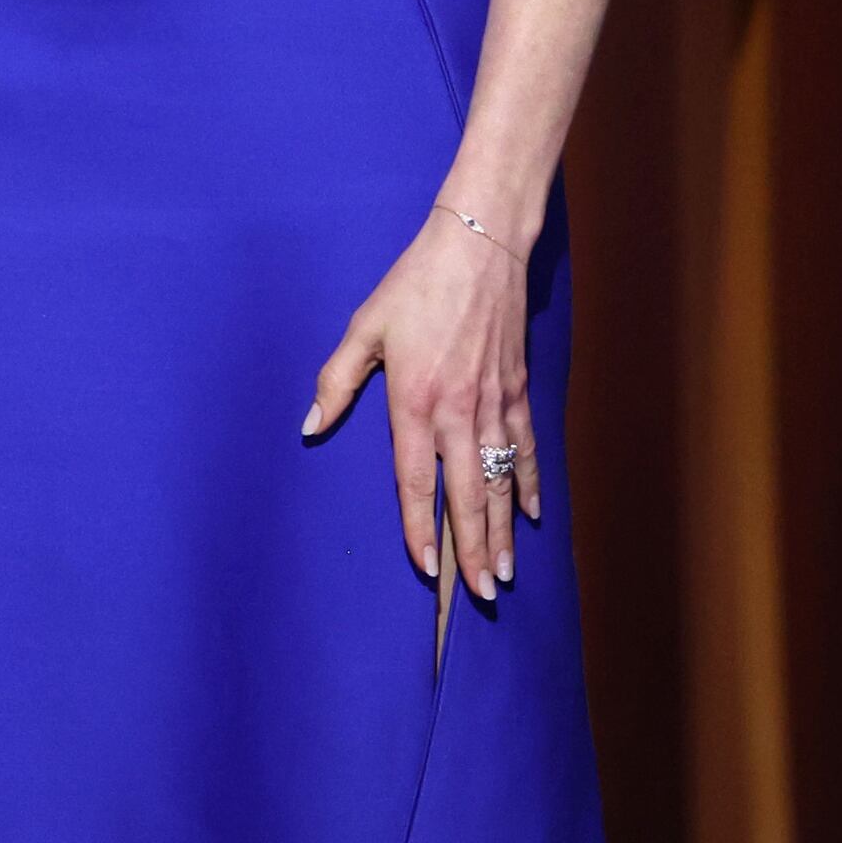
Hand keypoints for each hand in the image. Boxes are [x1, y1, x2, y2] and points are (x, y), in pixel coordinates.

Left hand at [302, 204, 539, 597]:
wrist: (479, 247)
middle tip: (481, 595)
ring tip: (506, 574)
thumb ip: (336, 381)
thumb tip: (310, 426)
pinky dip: (529, 485)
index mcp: (416, 402)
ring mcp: (495, 405)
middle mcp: (460, 413)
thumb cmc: (415, 285)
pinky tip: (531, 516)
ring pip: (501, 482)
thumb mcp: (364, 328)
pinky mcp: (518, 391)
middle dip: (473, 550)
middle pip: (468, 496)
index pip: (416, 482)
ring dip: (504, 531)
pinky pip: (526, 450)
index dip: (420, 529)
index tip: (427, 570)